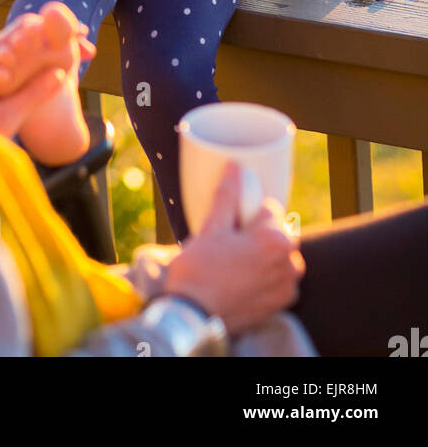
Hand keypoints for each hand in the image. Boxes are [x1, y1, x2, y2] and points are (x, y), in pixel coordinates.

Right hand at [159, 161, 304, 336]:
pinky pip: (280, 279)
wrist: (193, 315)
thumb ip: (229, 195)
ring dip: (265, 254)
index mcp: (276, 240)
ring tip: (236, 262)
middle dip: (260, 233)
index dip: (248, 213)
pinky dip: (266, 275)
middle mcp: (290, 263)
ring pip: (281, 256)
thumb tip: (235, 167)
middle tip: (231, 244)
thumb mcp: (212, 227)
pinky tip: (242, 279)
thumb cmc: (200, 269)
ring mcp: (287, 286)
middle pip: (279, 232)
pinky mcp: (281, 304)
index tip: (232, 226)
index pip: (271, 209)